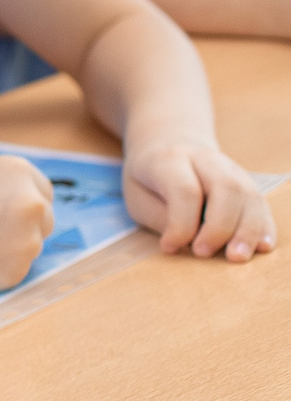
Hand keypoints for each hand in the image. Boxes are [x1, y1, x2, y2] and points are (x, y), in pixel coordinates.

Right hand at [0, 155, 52, 296]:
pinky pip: (13, 271)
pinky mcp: (16, 272)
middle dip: (22, 227)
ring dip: (7, 249)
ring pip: (28, 247)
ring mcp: (27, 240)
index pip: (43, 190)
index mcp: (16, 172)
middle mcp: (31, 203)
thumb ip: (0, 192)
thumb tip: (21, 209)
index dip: (24, 201)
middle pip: (45, 219)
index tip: (10, 212)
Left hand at [123, 136, 276, 261]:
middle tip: (204, 253)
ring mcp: (231, 169)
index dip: (180, 223)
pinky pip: (261, 203)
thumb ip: (160, 217)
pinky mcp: (246, 182)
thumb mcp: (138, 196)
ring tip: (238, 257)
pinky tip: (263, 246)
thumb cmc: (148, 178)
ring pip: (249, 195)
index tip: (169, 247)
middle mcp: (206, 160)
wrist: (170, 143)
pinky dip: (264, 226)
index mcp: (170, 160)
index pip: (185, 190)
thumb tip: (186, 242)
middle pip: (227, 188)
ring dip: (248, 230)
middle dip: (219, 226)